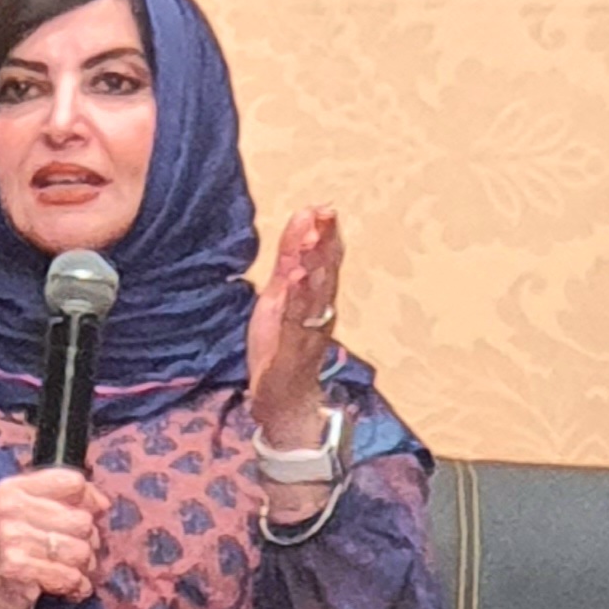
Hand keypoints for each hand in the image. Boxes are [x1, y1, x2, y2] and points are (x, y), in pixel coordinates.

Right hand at [0, 466, 108, 608]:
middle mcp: (10, 508)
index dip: (90, 503)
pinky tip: (65, 590)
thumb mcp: (22, 516)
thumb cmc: (5, 555)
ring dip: (83, 568)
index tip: (88, 519)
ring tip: (68, 573)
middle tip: (72, 556)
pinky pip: (71, 577)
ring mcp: (12, 539)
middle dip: (88, 543)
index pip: (73, 482)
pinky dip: (76, 587)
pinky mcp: (18, 569)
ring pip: (81, 551)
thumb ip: (59, 501)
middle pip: (83, 520)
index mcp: (13, 489)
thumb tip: (103, 503)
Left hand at [246, 205, 343, 447]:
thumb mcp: (280, 294)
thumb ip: (290, 258)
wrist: (283, 401)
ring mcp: (308, 334)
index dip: (327, 236)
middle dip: (325, 244)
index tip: (325, 208)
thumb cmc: (283, 345)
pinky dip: (296, 301)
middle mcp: (321, 314)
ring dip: (313, 268)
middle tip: (324, 214)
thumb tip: (303, 218)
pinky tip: (294, 281)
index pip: (327, 262)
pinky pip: (295, 324)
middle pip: (325, 275)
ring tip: (309, 241)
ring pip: (314, 297)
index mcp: (318, 300)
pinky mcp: (292, 352)